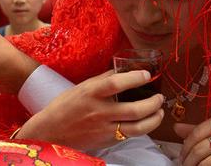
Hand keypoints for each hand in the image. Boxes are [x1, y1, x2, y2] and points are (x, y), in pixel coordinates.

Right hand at [16, 70, 164, 150]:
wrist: (51, 131)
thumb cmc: (65, 106)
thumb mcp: (82, 87)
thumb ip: (103, 79)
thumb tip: (124, 70)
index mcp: (91, 94)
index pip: (116, 84)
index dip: (134, 78)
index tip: (146, 75)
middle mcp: (99, 112)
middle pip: (133, 110)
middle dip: (153, 103)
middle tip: (159, 97)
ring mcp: (104, 129)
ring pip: (137, 128)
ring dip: (154, 119)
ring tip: (159, 112)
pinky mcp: (107, 141)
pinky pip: (130, 135)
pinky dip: (142, 128)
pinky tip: (146, 121)